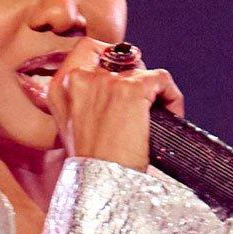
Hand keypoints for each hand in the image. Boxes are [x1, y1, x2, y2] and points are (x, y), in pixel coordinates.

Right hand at [48, 39, 183, 170]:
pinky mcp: (131, 89)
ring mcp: (106, 81)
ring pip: (143, 69)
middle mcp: (79, 78)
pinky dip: (172, 97)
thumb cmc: (91, 165)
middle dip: (135, 76)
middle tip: (143, 104)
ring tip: (159, 113)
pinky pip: (162, 79)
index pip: (86, 47)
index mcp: (60, 86)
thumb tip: (113, 84)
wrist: (101, 185)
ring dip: (155, 90)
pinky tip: (172, 115)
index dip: (109, 56)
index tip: (123, 75)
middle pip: (119, 55)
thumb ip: (82, 100)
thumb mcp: (73, 126)